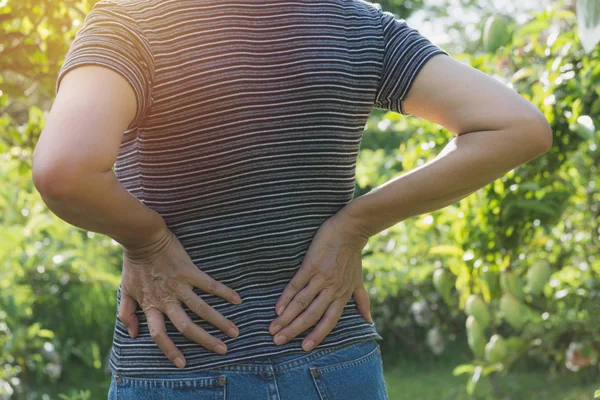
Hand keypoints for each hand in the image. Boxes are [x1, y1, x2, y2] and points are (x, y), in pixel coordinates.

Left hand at [117, 225, 242, 368]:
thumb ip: (126, 313)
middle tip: (222, 350)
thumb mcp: (125, 290)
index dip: (169, 351)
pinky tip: (238, 299)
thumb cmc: (134, 264)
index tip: (182, 363)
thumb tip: (133, 334)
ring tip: (235, 331)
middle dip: (206, 340)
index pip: (159, 335)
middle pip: (186, 327)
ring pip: (202, 309)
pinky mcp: (190, 271)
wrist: (142, 238)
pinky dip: (224, 292)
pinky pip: (210, 284)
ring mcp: (180, 285)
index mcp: (151, 305)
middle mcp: (167, 299)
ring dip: (220, 321)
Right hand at [269, 210, 371, 350]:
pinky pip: (297, 284)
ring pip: (302, 302)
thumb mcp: (358, 280)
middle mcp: (332, 289)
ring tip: (273, 328)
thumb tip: (368, 320)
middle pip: (312, 315)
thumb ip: (361, 300)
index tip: (304, 348)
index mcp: (342, 295)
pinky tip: (277, 308)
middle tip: (278, 341)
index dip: (317, 335)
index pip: (329, 320)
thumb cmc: (353, 254)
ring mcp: (321, 277)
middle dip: (294, 330)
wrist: (350, 229)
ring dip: (286, 317)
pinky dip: (286, 297)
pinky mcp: (311, 265)